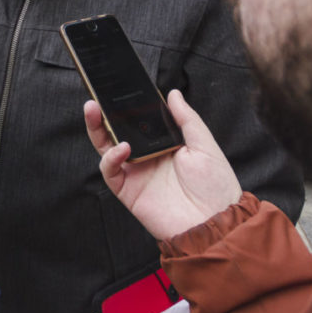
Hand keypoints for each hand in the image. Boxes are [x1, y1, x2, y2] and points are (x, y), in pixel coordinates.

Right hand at [85, 90, 242, 239]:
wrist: (215, 224)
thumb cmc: (216, 187)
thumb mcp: (205, 146)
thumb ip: (187, 119)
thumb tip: (173, 94)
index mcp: (163, 144)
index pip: (138, 121)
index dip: (127, 106)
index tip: (119, 88)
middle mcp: (146, 156)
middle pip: (116, 131)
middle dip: (102, 113)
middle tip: (95, 96)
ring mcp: (135, 173)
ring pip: (106, 147)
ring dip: (97, 128)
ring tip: (95, 110)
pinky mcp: (128, 190)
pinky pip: (110, 171)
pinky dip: (110, 157)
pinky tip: (122, 148)